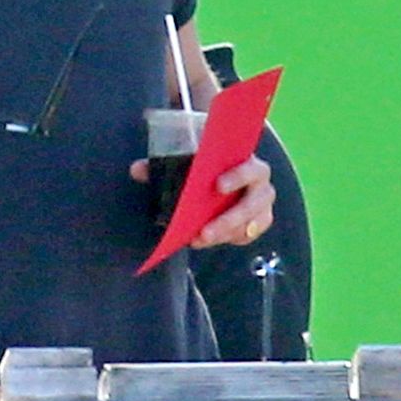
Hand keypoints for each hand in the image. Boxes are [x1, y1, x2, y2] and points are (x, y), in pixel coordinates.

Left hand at [128, 153, 273, 246]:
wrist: (223, 170)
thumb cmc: (206, 164)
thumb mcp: (187, 161)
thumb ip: (164, 165)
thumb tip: (137, 170)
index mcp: (246, 160)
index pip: (251, 168)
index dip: (238, 176)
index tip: (218, 186)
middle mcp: (260, 182)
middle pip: (255, 202)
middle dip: (229, 218)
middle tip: (204, 232)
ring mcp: (262, 203)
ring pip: (254, 221)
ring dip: (227, 233)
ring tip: (201, 240)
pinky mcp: (260, 220)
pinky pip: (251, 233)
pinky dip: (233, 238)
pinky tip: (211, 241)